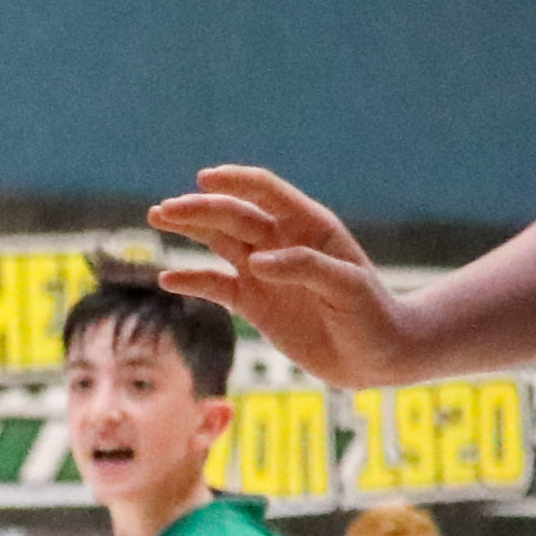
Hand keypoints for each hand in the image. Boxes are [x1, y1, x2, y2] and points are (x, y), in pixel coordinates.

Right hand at [151, 166, 411, 385]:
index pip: (267, 192)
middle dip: (199, 209)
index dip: (236, 182)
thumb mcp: (348, 288)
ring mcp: (264, 272)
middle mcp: (282, 243)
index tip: (204, 179)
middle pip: (234, 215)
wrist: (377, 357)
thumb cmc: (373, 315)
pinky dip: (192, 280)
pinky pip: (215, 286)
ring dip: (189, 229)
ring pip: (219, 241)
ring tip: (158, 217)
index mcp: (310, 227)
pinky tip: (168, 278)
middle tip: (164, 210)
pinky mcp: (253, 303)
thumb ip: (304, 268)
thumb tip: (255, 262)